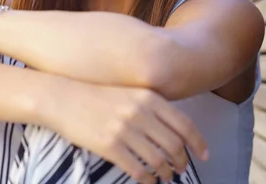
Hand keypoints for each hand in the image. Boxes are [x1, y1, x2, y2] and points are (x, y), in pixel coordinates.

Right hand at [44, 82, 207, 183]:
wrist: (61, 97)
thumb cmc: (94, 94)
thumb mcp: (126, 91)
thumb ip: (150, 105)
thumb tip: (173, 127)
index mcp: (148, 97)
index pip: (184, 124)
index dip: (198, 143)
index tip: (204, 154)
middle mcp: (140, 113)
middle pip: (174, 145)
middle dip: (182, 162)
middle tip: (181, 169)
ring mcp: (125, 130)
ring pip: (158, 160)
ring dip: (166, 173)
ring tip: (166, 177)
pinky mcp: (110, 146)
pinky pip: (138, 170)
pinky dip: (148, 180)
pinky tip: (148, 182)